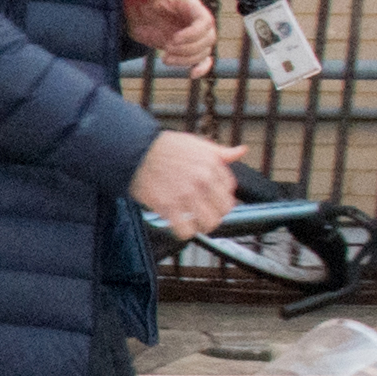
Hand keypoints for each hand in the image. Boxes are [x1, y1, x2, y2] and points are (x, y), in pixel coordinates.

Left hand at [123, 0, 216, 78]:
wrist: (135, 17)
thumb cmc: (140, 2)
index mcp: (190, 6)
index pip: (204, 21)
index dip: (193, 33)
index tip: (173, 40)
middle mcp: (196, 21)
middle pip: (208, 38)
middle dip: (189, 48)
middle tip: (167, 49)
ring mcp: (194, 36)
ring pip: (204, 51)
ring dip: (187, 59)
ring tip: (165, 59)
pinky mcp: (189, 48)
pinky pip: (204, 60)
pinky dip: (202, 68)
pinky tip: (192, 75)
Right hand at [127, 129, 248, 243]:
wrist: (135, 151)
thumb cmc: (163, 147)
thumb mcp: (196, 143)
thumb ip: (220, 152)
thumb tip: (241, 151)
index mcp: (211, 164)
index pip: (230, 189)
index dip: (221, 195)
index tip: (212, 198)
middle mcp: (202, 180)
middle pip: (224, 210)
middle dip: (215, 212)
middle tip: (204, 212)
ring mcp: (186, 194)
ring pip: (209, 223)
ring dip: (202, 225)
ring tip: (193, 221)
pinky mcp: (168, 206)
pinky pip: (186, 230)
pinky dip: (184, 231)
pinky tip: (178, 225)